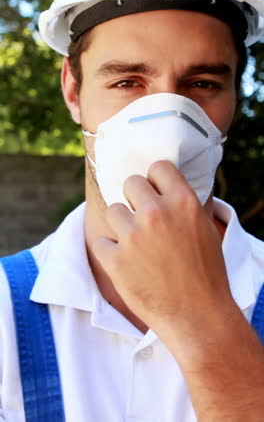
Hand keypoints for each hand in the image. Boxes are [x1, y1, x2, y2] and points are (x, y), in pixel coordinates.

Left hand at [93, 161, 233, 350]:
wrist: (197, 316)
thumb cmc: (207, 274)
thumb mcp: (205, 229)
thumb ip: (185, 205)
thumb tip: (166, 189)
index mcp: (183, 202)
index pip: (158, 167)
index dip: (156, 179)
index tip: (154, 191)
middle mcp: (156, 213)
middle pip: (131, 183)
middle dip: (135, 198)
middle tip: (143, 218)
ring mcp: (133, 236)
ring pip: (113, 210)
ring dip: (122, 224)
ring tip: (135, 244)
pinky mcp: (115, 260)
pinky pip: (101, 241)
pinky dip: (110, 251)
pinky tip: (125, 262)